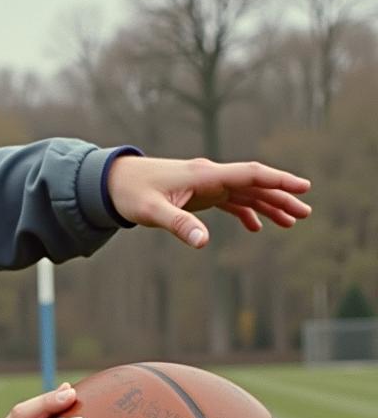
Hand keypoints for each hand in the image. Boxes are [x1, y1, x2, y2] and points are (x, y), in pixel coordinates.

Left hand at [107, 155, 311, 247]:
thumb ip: (179, 225)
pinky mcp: (198, 194)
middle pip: (254, 184)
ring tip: (292, 222)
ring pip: (246, 193)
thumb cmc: (131, 194)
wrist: (112, 182)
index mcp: (204, 175)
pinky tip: (256, 227)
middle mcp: (209, 176)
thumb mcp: (152, 212)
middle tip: (306, 213)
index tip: (303, 187)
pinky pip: (230, 201)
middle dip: (281, 197)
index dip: (278, 180)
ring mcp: (205, 184)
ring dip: (269, 205)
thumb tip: (204, 243)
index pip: (250, 174)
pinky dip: (246, 212)